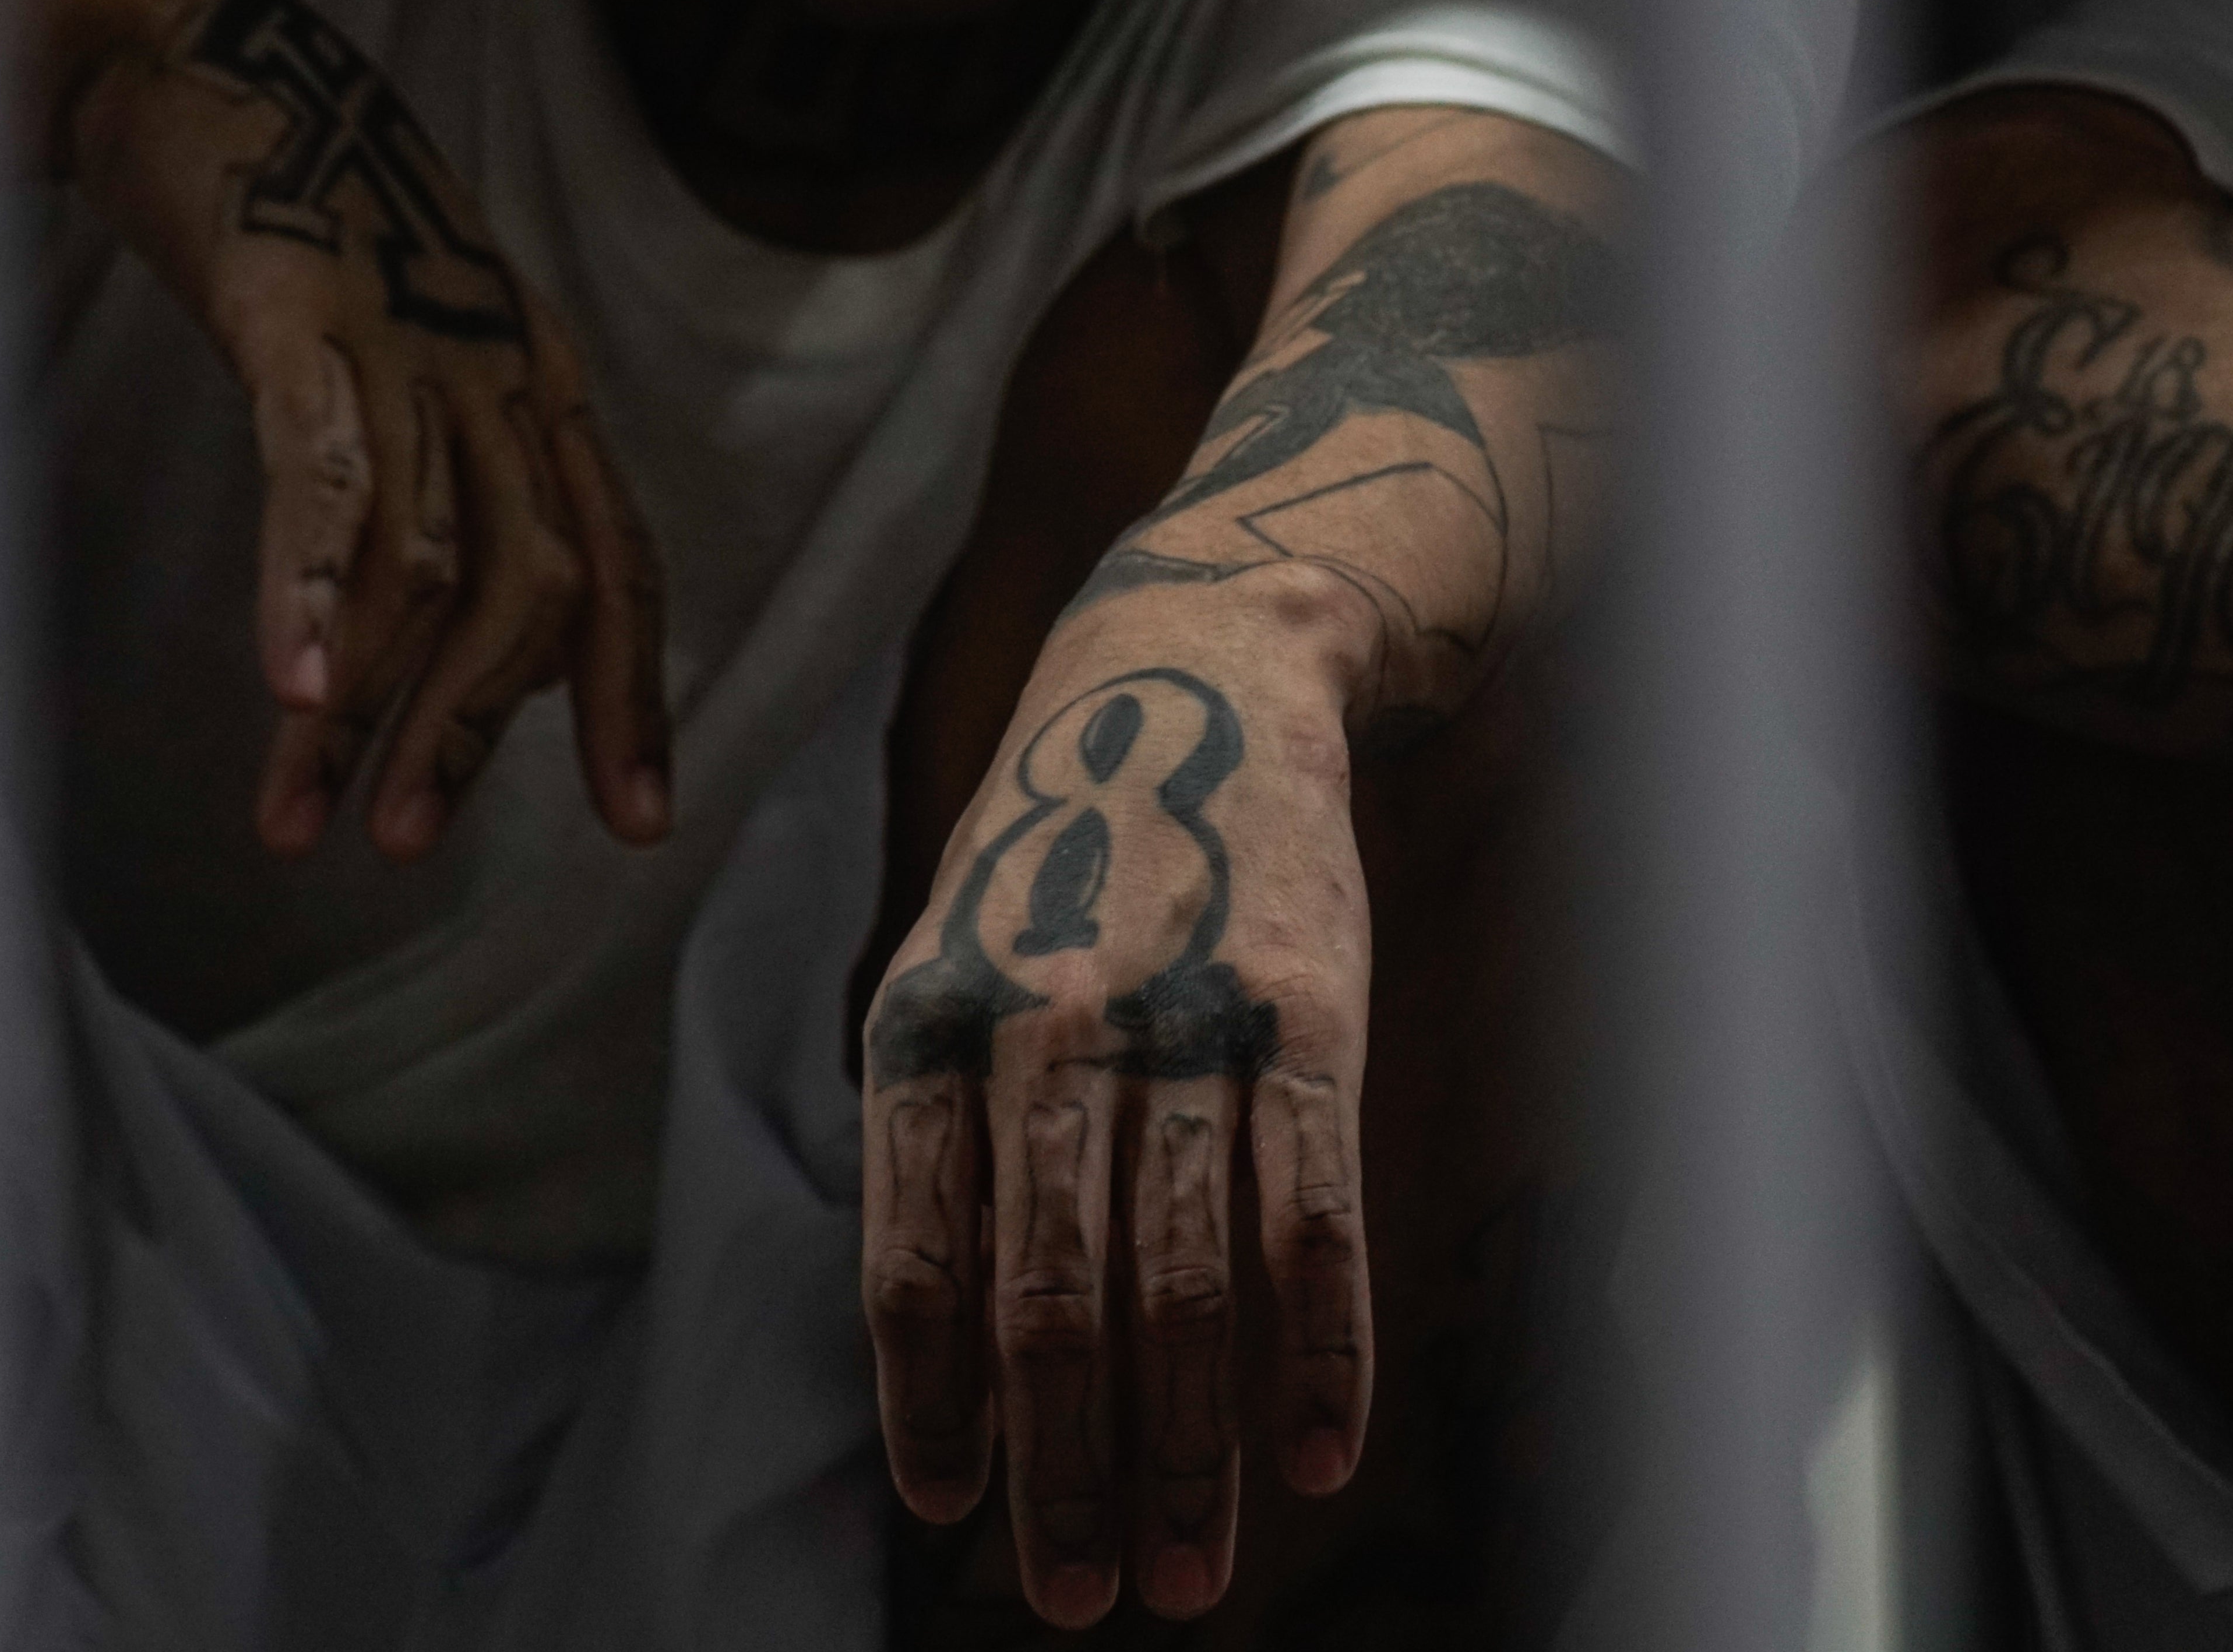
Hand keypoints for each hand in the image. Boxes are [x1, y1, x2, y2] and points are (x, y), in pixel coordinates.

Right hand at [16, 0, 671, 859]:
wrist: (198, 39)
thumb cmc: (292, 218)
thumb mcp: (387, 354)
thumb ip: (419, 473)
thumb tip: (413, 629)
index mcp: (533, 382)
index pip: (618, 562)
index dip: (633, 694)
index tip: (639, 820)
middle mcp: (499, 368)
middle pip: (538, 585)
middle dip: (480, 731)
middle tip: (406, 846)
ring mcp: (409, 337)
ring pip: (434, 557)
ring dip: (382, 701)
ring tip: (317, 818)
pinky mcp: (305, 313)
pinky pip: (331, 474)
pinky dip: (320, 589)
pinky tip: (298, 690)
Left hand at [859, 588, 1374, 1626]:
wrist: (1191, 673)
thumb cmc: (1059, 848)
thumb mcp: (949, 956)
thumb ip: (939, 1126)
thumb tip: (945, 1343)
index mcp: (927, 1027)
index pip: (913, 1268)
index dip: (934, 1412)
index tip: (960, 1519)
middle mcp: (1044, 1033)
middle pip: (1049, 1307)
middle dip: (1066, 1476)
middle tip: (1084, 1599)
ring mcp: (1182, 1025)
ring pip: (1179, 1288)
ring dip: (1185, 1453)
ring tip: (1187, 1571)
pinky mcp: (1310, 1015)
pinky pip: (1312, 1218)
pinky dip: (1316, 1352)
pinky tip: (1319, 1451)